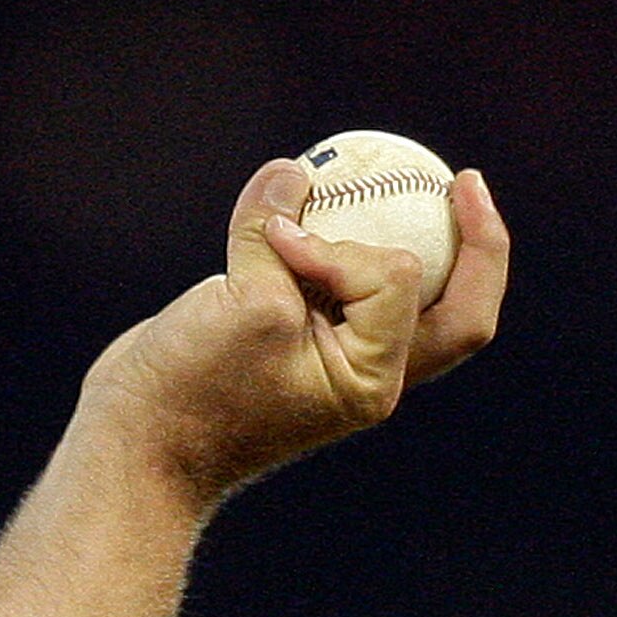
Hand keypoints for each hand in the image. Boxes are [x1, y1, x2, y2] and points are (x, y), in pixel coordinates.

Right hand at [78, 156, 510, 511]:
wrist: (143, 443)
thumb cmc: (198, 389)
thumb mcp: (249, 305)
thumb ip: (276, 235)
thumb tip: (294, 174)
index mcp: (372, 378)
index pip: (395, 280)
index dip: (346, 243)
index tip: (284, 247)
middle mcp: (371, 371)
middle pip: (454, 308)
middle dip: (474, 247)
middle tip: (466, 184)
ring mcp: (340, 356)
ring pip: (398, 290)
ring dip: (396, 233)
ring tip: (400, 175)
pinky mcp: (302, 336)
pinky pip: (338, 277)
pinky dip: (330, 236)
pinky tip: (311, 194)